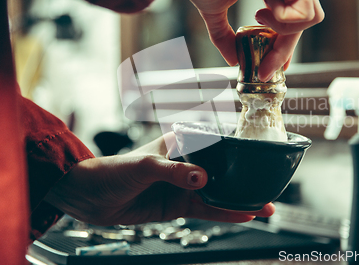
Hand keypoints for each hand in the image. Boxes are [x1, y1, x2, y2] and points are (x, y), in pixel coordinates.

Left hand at [44, 133, 274, 225]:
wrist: (90, 197)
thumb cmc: (112, 170)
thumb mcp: (144, 166)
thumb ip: (174, 172)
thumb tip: (202, 180)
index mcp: (180, 143)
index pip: (215, 144)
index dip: (237, 151)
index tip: (259, 157)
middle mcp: (186, 164)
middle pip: (222, 171)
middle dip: (244, 179)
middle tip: (269, 186)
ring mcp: (184, 186)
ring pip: (218, 193)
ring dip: (240, 200)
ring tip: (265, 206)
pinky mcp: (178, 205)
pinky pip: (206, 210)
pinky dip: (225, 214)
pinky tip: (243, 215)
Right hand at [176, 0, 323, 80]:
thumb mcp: (215, 13)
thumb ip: (226, 36)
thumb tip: (233, 59)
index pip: (291, 16)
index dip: (284, 43)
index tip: (271, 65)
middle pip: (302, 21)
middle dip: (283, 49)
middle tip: (265, 69)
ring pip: (309, 18)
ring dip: (284, 31)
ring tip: (259, 20)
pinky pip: (304, 13)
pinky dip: (283, 21)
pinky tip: (261, 9)